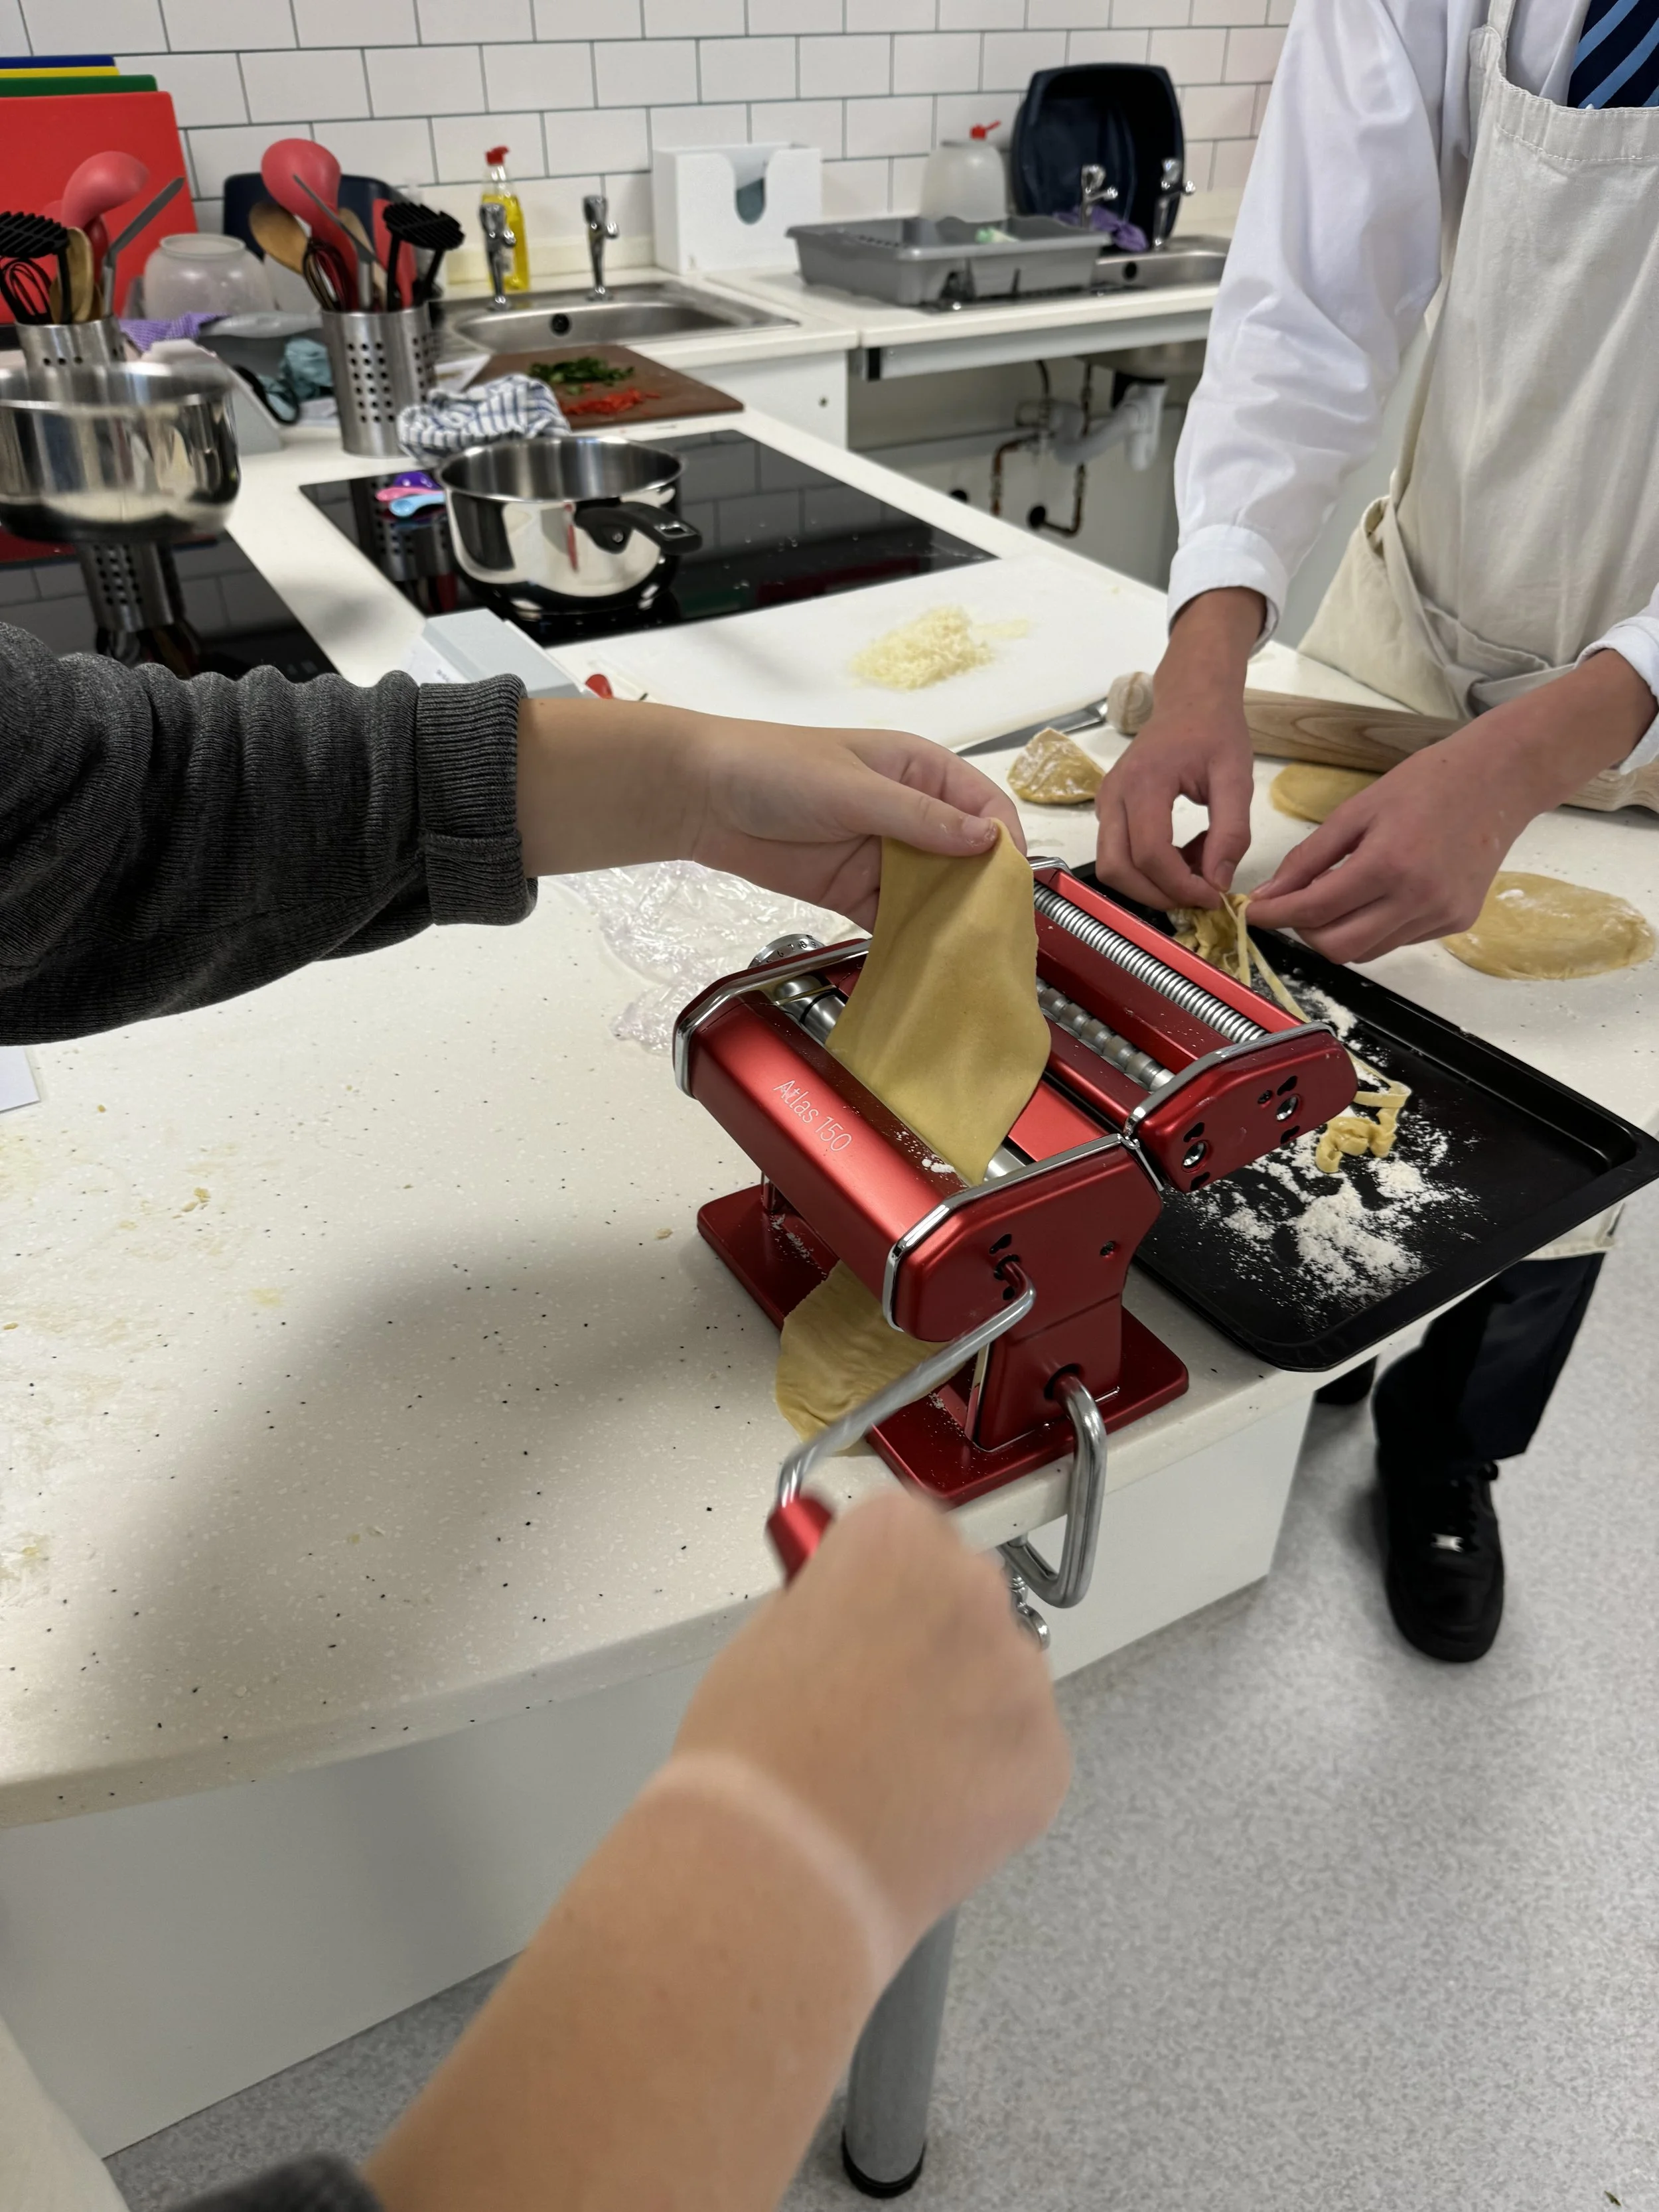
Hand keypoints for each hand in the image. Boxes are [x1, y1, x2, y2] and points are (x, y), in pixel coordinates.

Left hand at [518, 700, 1021, 923]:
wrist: (703, 797)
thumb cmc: (775, 768)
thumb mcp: (853, 788)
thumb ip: (920, 818)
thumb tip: (986, 839)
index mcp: (921, 771)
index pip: (985, 807)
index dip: (1004, 846)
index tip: (1012, 887)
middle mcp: (912, 814)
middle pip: (967, 859)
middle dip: (984, 895)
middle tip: (1000, 937)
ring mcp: (884, 856)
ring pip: (936, 895)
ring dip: (951, 924)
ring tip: (971, 959)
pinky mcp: (856, 893)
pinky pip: (896, 922)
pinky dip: (912, 943)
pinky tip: (927, 965)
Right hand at [674, 1489, 1069, 1947]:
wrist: (782, 1871)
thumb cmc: (753, 1754)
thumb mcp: (767, 1634)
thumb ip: (829, 1600)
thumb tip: (854, 1607)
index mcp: (897, 1540)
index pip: (909, 1525)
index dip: (879, 1575)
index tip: (862, 1609)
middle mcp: (973, 1590)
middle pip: (963, 1589)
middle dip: (931, 1631)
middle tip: (876, 1695)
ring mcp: (1020, 1676)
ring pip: (999, 1669)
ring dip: (965, 1700)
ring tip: (898, 1763)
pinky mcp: (1047, 1757)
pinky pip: (1023, 1744)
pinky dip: (988, 1769)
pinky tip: (931, 1802)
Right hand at [1094, 586, 1263, 908]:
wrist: (1190, 699)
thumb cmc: (1215, 731)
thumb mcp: (1237, 778)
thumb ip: (1232, 832)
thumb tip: (1218, 882)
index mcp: (1146, 782)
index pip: (1150, 854)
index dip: (1180, 886)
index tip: (1214, 895)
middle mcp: (1114, 794)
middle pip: (1119, 870)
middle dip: (1158, 895)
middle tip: (1199, 895)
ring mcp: (1105, 802)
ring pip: (1112, 868)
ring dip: (1150, 886)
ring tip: (1192, 871)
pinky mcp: (1107, 809)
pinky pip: (1117, 855)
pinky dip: (1146, 870)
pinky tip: (1181, 855)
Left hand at [1249, 651, 1657, 962]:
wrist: (1500, 778)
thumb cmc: (1429, 782)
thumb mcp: (1357, 810)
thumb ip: (1309, 857)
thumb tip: (1270, 895)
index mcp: (1389, 864)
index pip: (1315, 911)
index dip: (1276, 916)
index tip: (1253, 912)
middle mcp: (1418, 898)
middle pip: (1338, 947)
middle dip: (1307, 932)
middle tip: (1297, 904)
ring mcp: (1441, 915)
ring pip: (1367, 951)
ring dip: (1340, 932)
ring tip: (1339, 894)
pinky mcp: (1458, 921)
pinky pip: (1398, 940)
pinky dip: (1375, 927)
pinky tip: (1378, 895)